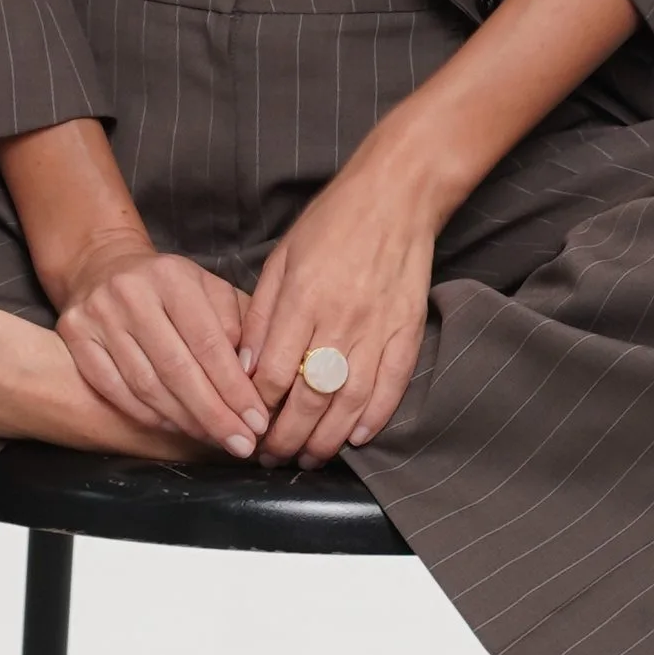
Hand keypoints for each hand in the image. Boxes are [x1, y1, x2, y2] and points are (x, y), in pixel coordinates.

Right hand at [52, 235, 270, 459]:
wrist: (102, 267)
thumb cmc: (170, 286)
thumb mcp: (209, 289)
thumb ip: (236, 325)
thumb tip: (250, 375)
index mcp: (171, 275)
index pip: (208, 342)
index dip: (234, 388)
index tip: (257, 421)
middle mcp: (130, 293)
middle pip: (176, 369)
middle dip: (213, 414)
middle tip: (241, 445)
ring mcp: (97, 315)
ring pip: (145, 385)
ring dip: (184, 421)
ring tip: (213, 439)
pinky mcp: (74, 336)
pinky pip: (115, 391)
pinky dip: (149, 415)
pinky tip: (176, 427)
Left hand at [238, 149, 439, 464]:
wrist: (396, 196)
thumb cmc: (331, 223)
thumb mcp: (281, 259)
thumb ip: (262, 315)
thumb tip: (245, 368)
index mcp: (304, 298)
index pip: (276, 373)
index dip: (259, 409)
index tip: (247, 426)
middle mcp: (341, 318)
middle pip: (311, 397)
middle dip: (288, 436)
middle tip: (272, 456)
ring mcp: (378, 327)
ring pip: (351, 400)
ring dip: (328, 438)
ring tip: (308, 458)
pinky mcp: (407, 330)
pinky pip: (393, 384)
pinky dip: (376, 416)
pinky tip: (356, 437)